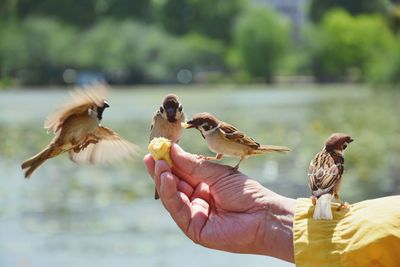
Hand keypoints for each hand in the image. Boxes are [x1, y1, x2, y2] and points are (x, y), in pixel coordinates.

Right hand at [144, 144, 294, 262]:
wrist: (263, 215)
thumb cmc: (245, 192)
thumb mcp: (216, 173)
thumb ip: (193, 164)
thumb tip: (172, 150)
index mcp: (204, 187)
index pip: (181, 173)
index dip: (169, 162)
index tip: (158, 148)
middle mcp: (197, 201)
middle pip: (173, 185)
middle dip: (161, 170)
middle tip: (151, 155)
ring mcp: (195, 215)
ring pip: (172, 197)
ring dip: (163, 180)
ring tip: (158, 164)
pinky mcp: (194, 229)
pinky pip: (178, 209)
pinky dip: (170, 193)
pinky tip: (167, 178)